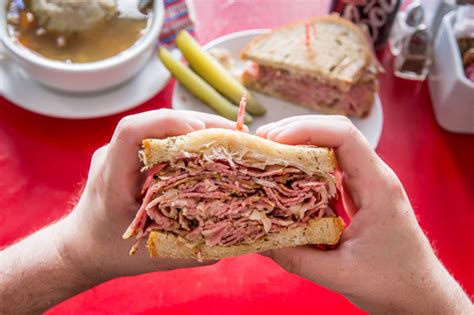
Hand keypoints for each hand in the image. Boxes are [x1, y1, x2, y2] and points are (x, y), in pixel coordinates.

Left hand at [61, 109, 240, 281]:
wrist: (80, 247)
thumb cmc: (112, 252)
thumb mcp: (154, 254)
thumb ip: (193, 248)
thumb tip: (236, 236)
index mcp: (113, 179)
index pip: (131, 131)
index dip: (167, 123)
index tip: (202, 132)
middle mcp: (112, 157)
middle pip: (153, 122)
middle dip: (197, 122)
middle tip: (234, 134)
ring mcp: (118, 153)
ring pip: (158, 126)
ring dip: (195, 127)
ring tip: (227, 137)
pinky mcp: (128, 156)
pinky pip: (158, 137)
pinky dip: (186, 137)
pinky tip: (208, 147)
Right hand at [256, 116, 471, 313]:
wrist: (420, 293)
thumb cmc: (393, 283)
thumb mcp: (340, 275)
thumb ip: (297, 259)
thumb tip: (258, 242)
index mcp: (377, 186)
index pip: (344, 136)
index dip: (307, 130)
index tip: (275, 140)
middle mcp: (373, 176)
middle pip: (335, 133)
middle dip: (297, 131)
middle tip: (262, 142)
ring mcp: (367, 184)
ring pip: (332, 147)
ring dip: (300, 144)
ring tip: (268, 152)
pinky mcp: (359, 194)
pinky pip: (331, 168)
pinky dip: (306, 164)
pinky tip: (286, 174)